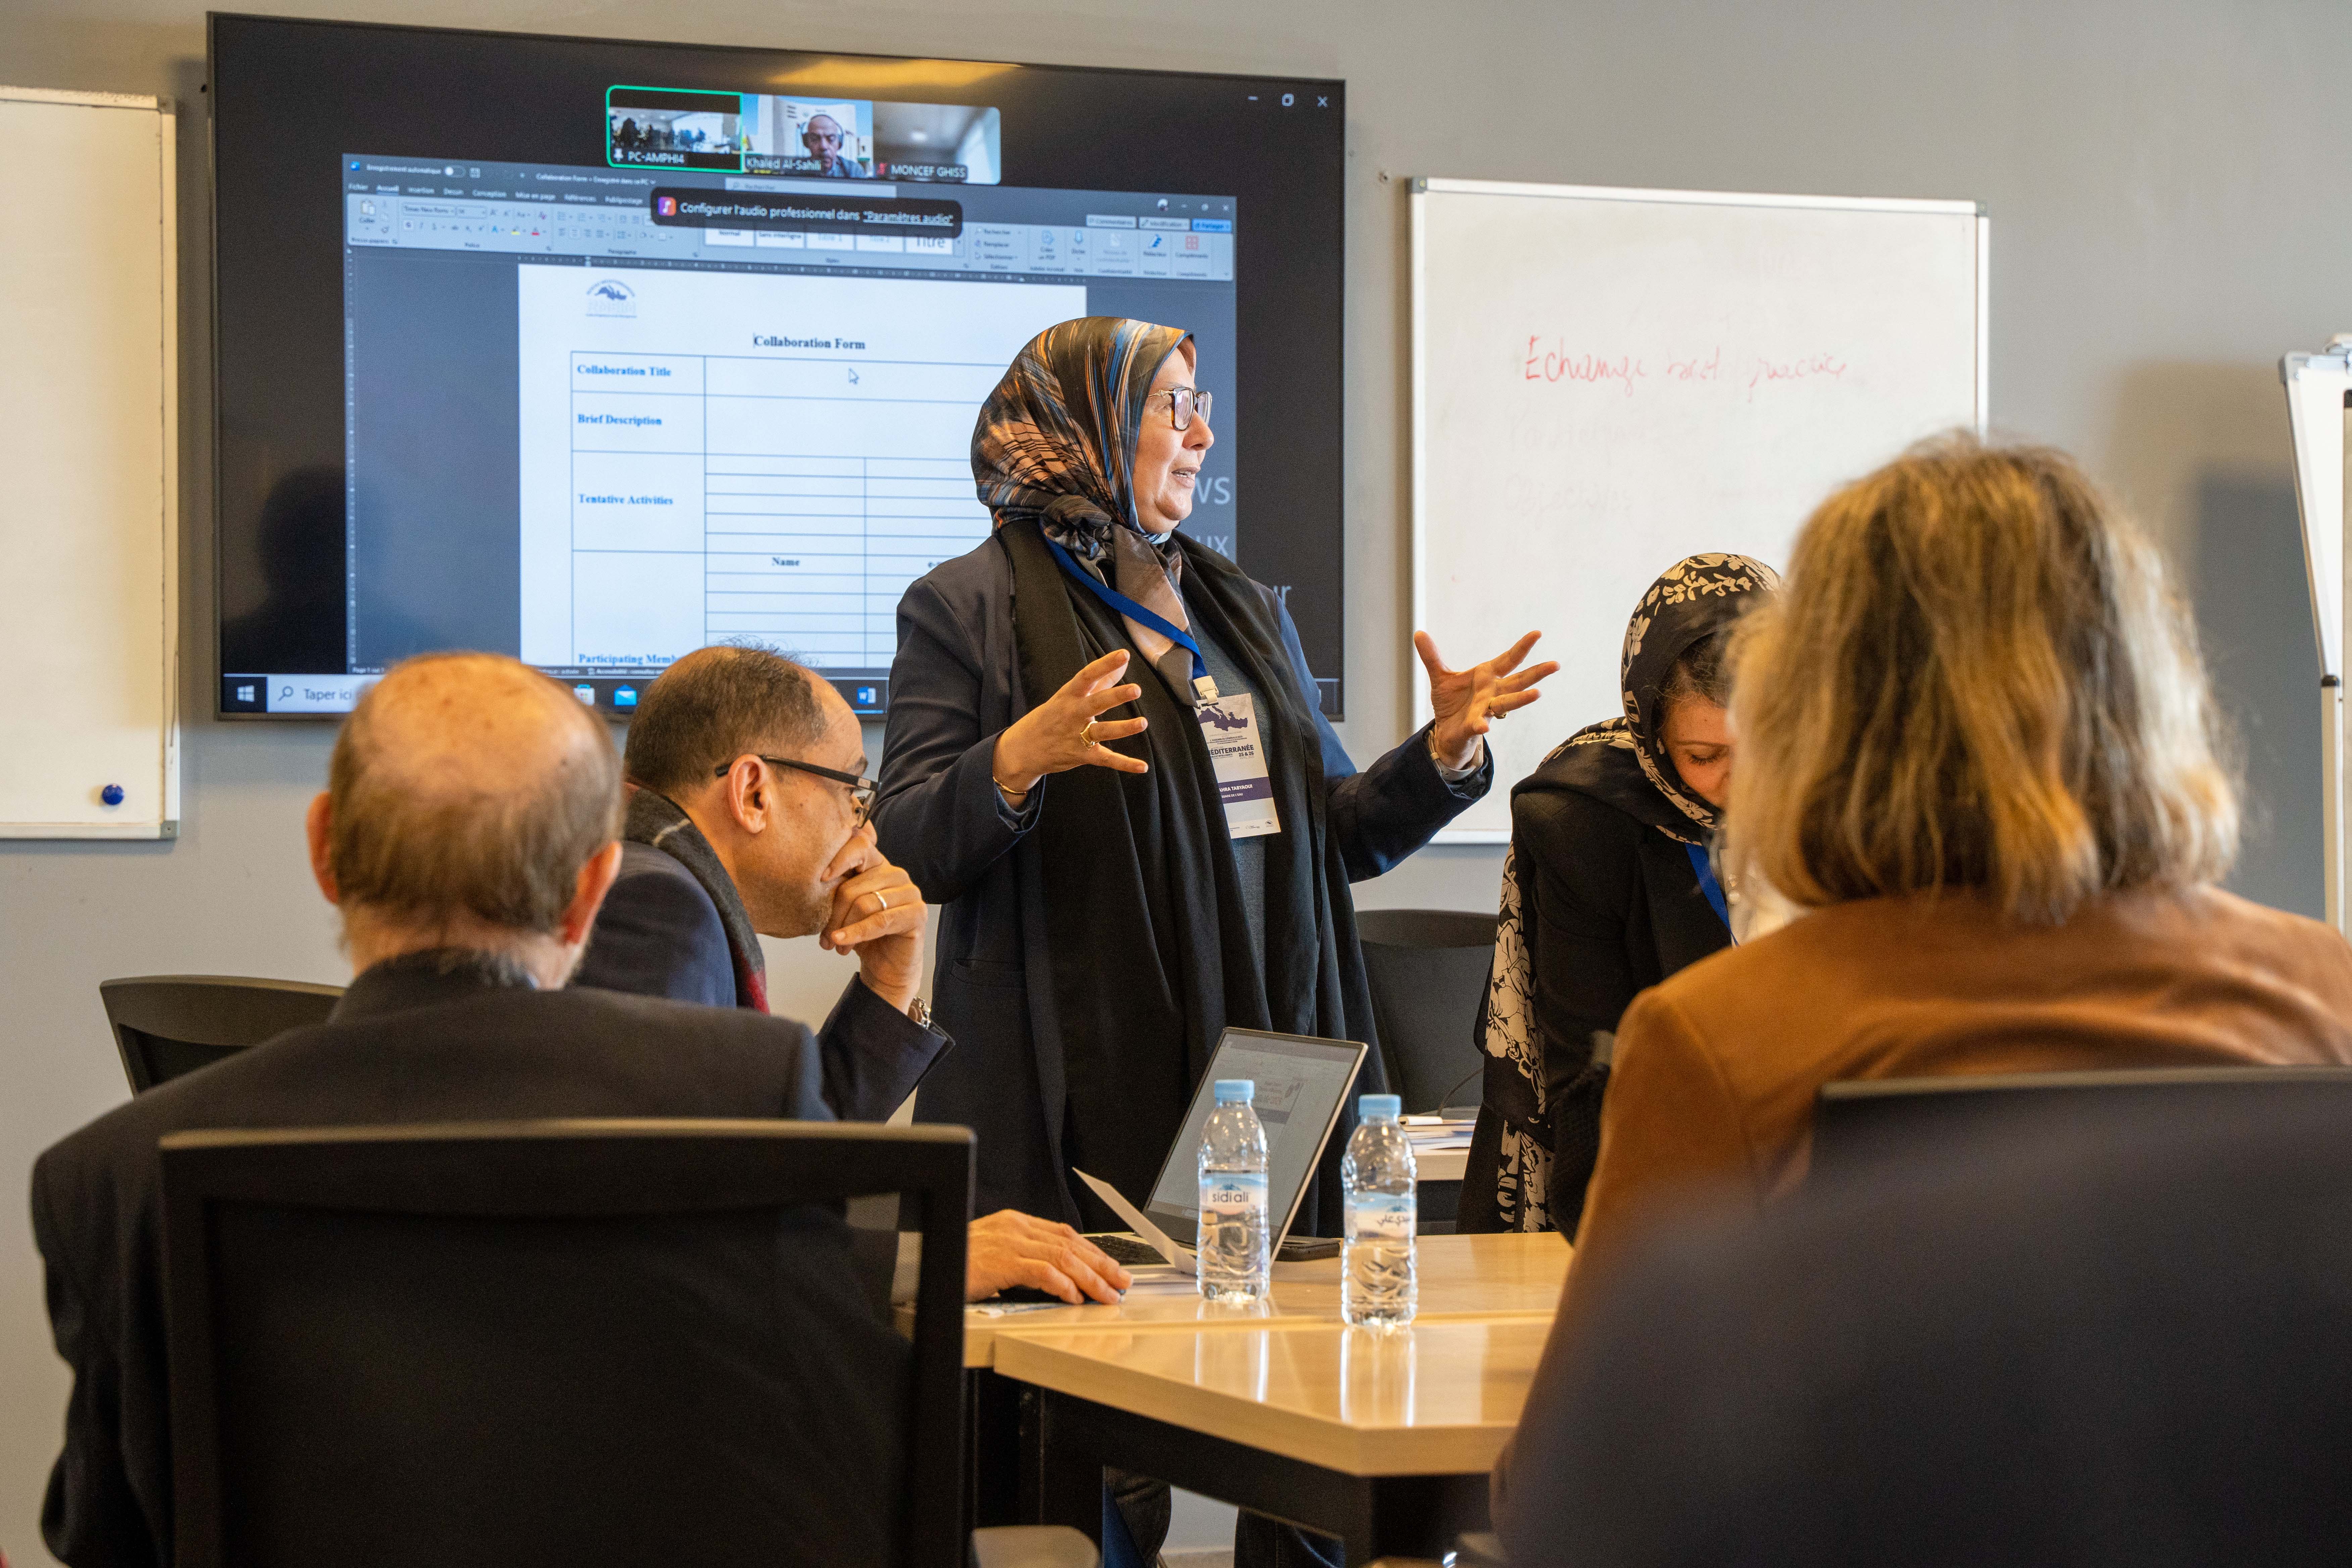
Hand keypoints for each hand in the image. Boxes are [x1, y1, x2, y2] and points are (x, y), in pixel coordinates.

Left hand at [818, 826, 926, 1013]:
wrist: (886, 969)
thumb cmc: (864, 936)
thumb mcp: (845, 908)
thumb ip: (837, 886)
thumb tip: (819, 870)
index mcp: (877, 865)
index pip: (860, 844)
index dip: (839, 857)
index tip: (821, 879)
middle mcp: (895, 874)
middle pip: (853, 885)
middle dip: (833, 913)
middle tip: (824, 937)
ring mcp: (910, 892)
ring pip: (865, 903)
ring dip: (843, 927)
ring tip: (835, 945)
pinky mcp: (917, 913)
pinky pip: (880, 920)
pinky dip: (857, 933)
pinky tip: (841, 943)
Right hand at [965, 1210, 1131, 1303]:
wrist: (925, 1264)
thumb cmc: (959, 1263)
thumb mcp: (996, 1256)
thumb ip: (1024, 1259)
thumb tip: (1059, 1276)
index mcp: (1016, 1223)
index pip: (1065, 1234)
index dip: (1094, 1251)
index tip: (1112, 1268)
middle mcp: (1016, 1228)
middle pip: (1071, 1244)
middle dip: (1101, 1264)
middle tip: (1122, 1282)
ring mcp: (1009, 1243)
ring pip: (1063, 1257)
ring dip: (1090, 1278)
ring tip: (1107, 1295)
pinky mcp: (1002, 1262)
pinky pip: (1042, 1272)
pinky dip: (1062, 1284)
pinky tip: (1074, 1297)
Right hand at [991, 649, 1150, 794]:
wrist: (1023, 749)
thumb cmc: (1052, 717)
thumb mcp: (1070, 695)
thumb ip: (1101, 679)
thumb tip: (1124, 662)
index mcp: (1069, 695)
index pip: (1087, 676)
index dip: (1105, 664)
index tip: (1124, 654)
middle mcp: (1073, 714)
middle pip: (1095, 703)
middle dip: (1115, 696)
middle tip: (1136, 689)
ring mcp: (1076, 736)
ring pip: (1102, 732)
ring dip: (1122, 728)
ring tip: (1142, 723)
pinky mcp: (1081, 756)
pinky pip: (1105, 759)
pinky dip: (1124, 764)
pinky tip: (1142, 767)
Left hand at [1416, 630, 1558, 769]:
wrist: (1445, 731)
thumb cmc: (1451, 703)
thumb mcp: (1440, 676)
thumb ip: (1432, 656)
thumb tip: (1419, 633)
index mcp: (1486, 677)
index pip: (1508, 660)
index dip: (1521, 648)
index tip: (1537, 633)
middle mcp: (1491, 693)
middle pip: (1517, 682)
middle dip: (1536, 674)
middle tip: (1555, 665)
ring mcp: (1485, 711)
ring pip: (1506, 704)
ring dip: (1521, 699)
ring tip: (1537, 694)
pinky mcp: (1472, 727)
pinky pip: (1478, 725)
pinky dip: (1481, 725)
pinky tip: (1484, 726)